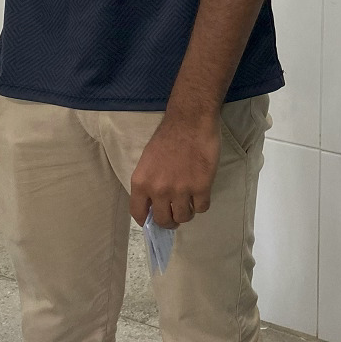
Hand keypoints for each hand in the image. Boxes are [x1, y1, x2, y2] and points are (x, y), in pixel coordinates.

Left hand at [128, 111, 220, 227]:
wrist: (190, 121)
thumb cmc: (168, 136)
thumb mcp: (147, 160)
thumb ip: (148, 183)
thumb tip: (153, 203)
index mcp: (141, 182)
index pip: (138, 214)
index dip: (147, 220)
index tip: (154, 220)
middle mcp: (158, 190)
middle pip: (163, 220)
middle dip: (170, 221)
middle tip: (176, 214)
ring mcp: (181, 190)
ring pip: (184, 217)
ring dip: (187, 212)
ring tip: (190, 202)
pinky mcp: (201, 187)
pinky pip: (202, 207)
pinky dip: (202, 203)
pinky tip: (201, 193)